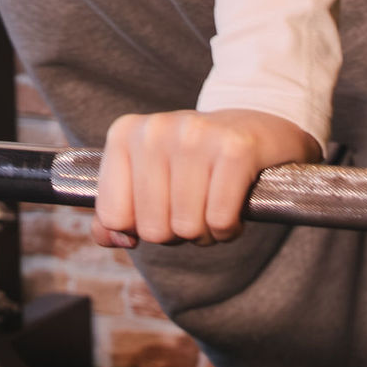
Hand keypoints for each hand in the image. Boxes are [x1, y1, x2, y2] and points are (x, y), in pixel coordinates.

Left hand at [92, 109, 320, 248]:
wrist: (253, 127)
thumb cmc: (193, 162)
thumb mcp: (147, 177)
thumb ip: (116, 212)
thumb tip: (115, 239)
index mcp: (125, 134)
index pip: (113, 216)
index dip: (140, 228)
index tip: (160, 207)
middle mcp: (156, 129)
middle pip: (152, 228)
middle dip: (177, 232)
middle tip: (194, 205)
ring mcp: (195, 135)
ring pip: (187, 228)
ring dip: (206, 232)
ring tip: (215, 204)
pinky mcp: (235, 149)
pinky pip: (220, 220)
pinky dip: (229, 228)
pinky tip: (235, 207)